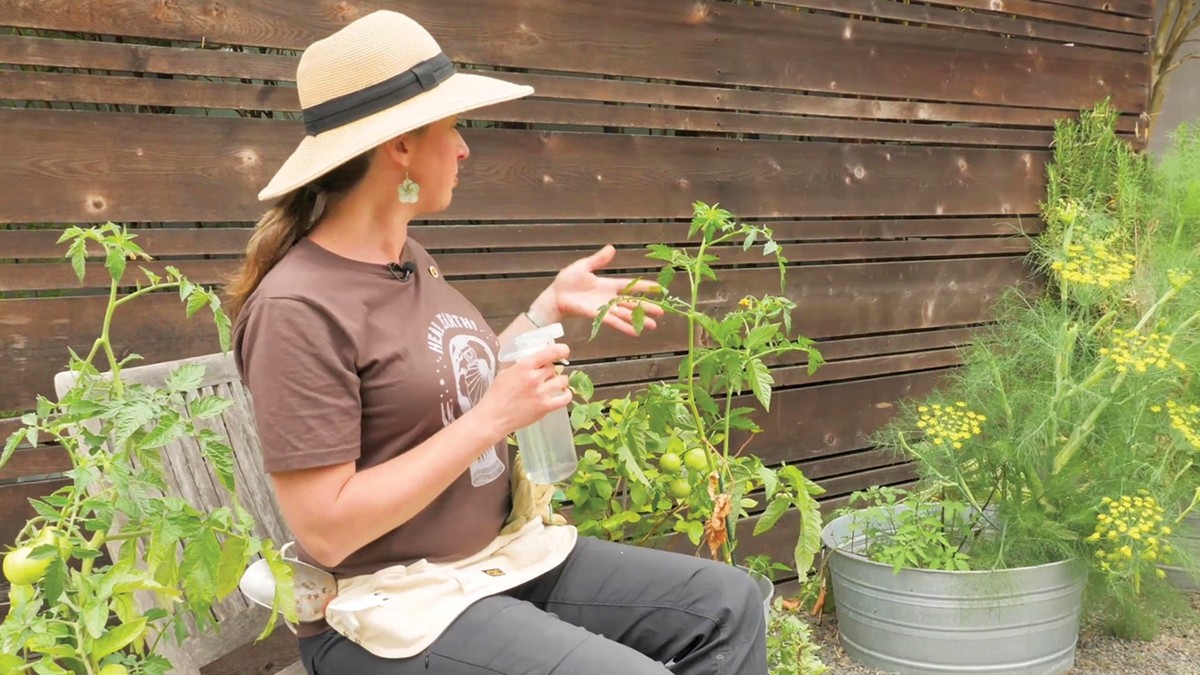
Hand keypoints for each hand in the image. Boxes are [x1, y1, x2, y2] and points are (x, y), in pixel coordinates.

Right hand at [477, 343, 571, 435]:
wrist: (493, 417)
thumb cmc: (496, 395)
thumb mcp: (506, 373)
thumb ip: (522, 367)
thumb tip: (535, 364)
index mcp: (524, 367)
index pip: (549, 353)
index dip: (560, 350)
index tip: (564, 350)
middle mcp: (534, 378)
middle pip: (553, 368)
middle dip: (550, 370)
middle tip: (545, 375)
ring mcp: (541, 394)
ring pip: (562, 381)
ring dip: (559, 381)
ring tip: (553, 384)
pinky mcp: (545, 408)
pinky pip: (565, 398)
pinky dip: (566, 394)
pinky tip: (563, 393)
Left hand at [534, 245, 665, 336]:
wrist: (555, 295)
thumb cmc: (567, 281)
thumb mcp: (584, 266)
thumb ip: (599, 260)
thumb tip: (612, 248)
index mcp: (608, 285)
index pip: (631, 286)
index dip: (645, 287)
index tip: (659, 289)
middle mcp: (610, 298)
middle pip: (633, 302)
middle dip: (647, 307)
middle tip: (662, 312)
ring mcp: (604, 308)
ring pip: (626, 314)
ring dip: (639, 319)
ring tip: (653, 326)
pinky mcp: (597, 315)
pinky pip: (613, 321)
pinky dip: (624, 326)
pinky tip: (635, 332)